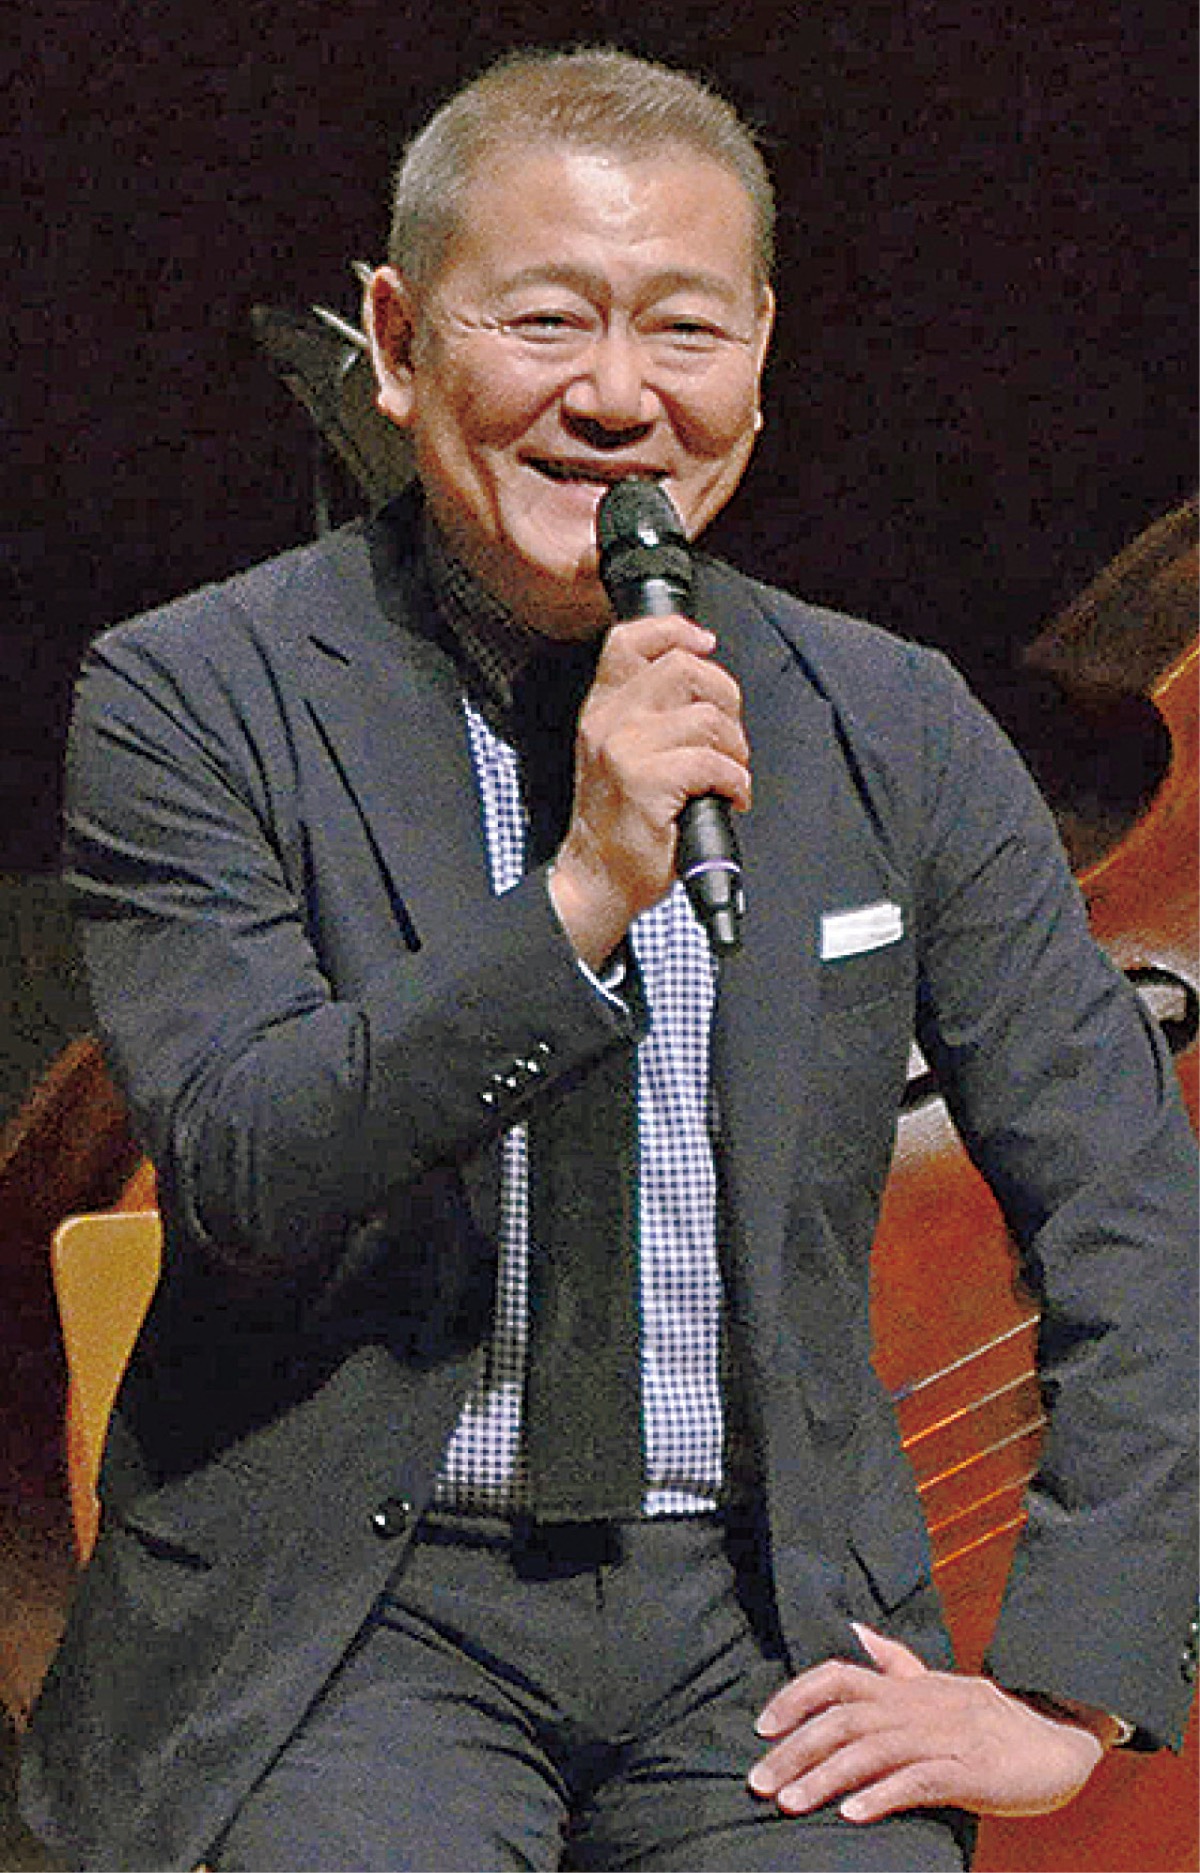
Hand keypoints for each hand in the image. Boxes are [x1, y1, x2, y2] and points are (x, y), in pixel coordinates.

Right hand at [549, 614, 749, 966]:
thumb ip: (650, 713)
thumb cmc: (621, 822)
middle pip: (684, 668)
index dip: (676, 631)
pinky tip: (729, 798)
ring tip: (729, 776)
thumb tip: (707, 683)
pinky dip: (735, 781)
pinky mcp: (644, 782)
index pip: (630, 641)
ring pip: (706, 718)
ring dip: (734, 750)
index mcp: (602, 708)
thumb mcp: (621, 753)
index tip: (706, 645)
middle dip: (725, 698)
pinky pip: (712, 763)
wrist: (597, 879)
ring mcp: (624, 750)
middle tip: (729, 738)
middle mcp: (608, 721)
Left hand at [748, 1624, 1106, 1822]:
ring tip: (791, 1804)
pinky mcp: (971, 1769)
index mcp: (907, 1687)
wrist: (1061, 1739)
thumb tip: (855, 1631)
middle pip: (844, 1719)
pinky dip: (884, 1795)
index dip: (797, 1696)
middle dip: (796, 1750)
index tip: (762, 1728)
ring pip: (873, 1749)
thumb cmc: (993, 1720)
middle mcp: (918, 1704)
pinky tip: (854, 1814)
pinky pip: (920, 1780)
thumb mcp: (940, 1686)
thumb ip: (896, 1664)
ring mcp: (944, 1735)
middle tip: (758, 1782)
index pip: (839, 1676)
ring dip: (827, 1777)